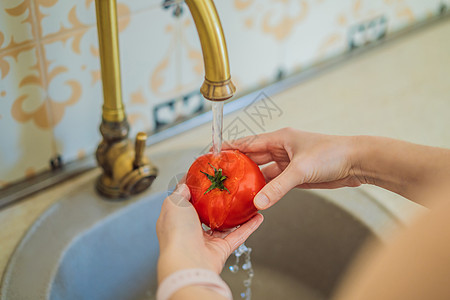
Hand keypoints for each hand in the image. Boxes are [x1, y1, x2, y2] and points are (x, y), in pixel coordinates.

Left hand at [156, 183, 263, 281]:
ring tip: (245, 202)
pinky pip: (238, 235)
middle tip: (228, 188)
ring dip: (236, 214)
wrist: (187, 263)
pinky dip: (249, 226)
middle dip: (217, 202)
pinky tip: (257, 216)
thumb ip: (180, 193)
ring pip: (225, 225)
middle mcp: (191, 231)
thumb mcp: (174, 204)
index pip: (186, 202)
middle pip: (207, 213)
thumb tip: (186, 186)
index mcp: (177, 220)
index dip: (195, 189)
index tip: (206, 178)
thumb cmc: (177, 233)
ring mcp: (206, 241)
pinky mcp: (221, 250)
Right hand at [223, 127, 361, 209]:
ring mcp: (288, 163)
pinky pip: (275, 183)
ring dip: (251, 180)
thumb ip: (278, 187)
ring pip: (263, 172)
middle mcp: (281, 149)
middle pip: (253, 157)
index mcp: (279, 138)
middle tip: (220, 176)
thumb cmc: (332, 154)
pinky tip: (256, 197)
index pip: (247, 142)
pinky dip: (266, 190)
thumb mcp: (301, 170)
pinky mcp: (296, 176)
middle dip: (237, 166)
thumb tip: (258, 203)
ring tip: (234, 190)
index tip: (214, 153)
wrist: (357, 162)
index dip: (230, 147)